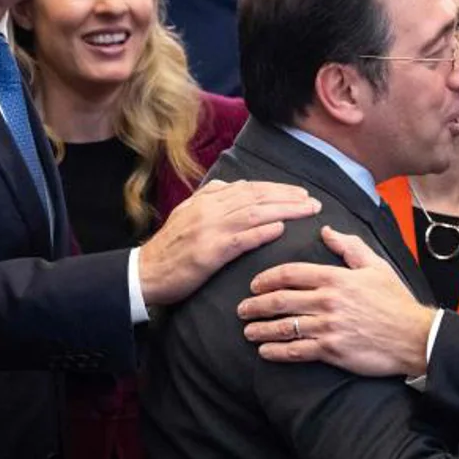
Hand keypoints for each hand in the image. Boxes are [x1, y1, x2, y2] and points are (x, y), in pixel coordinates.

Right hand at [138, 180, 320, 305]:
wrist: (145, 272)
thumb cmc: (170, 246)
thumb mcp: (188, 213)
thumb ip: (211, 198)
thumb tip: (233, 185)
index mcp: (207, 200)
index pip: (250, 188)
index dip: (277, 188)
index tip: (299, 192)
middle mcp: (210, 210)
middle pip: (257, 197)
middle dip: (288, 197)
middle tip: (312, 201)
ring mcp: (210, 230)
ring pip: (254, 213)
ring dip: (284, 210)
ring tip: (306, 211)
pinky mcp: (209, 252)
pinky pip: (240, 239)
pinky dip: (262, 232)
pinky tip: (281, 229)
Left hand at [238, 226, 435, 376]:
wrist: (414, 337)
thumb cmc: (395, 301)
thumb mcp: (376, 266)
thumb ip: (349, 247)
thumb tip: (326, 231)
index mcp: (336, 278)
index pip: (290, 273)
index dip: (267, 278)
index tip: (254, 284)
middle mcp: (327, 301)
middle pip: (279, 300)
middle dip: (255, 304)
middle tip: (242, 309)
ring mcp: (328, 327)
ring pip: (283, 327)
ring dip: (260, 329)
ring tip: (248, 331)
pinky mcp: (332, 350)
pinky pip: (296, 351)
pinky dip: (276, 352)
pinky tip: (265, 352)